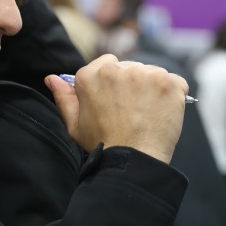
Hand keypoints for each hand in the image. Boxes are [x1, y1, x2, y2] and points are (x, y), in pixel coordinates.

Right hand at [45, 54, 187, 163]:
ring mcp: (145, 73)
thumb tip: (51, 78)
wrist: (135, 161)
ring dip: (152, 88)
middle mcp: (118, 69)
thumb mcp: (75, 125)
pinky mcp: (169, 81)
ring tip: (147, 113)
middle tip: (132, 111)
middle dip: (133, 84)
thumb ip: (64, 98)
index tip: (117, 100)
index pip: (107, 63)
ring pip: (151, 73)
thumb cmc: (104, 145)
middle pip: (130, 68)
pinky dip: (172, 94)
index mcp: (92, 75)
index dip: (114, 83)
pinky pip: (174, 81)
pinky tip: (162, 111)